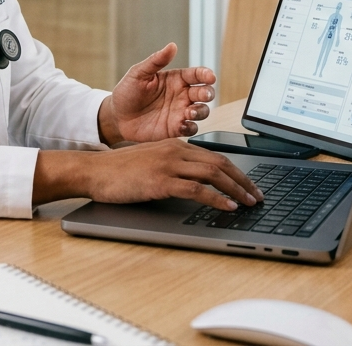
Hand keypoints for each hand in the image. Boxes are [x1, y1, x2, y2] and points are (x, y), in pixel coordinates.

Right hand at [33, 141, 263, 210]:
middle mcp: (176, 150)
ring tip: (249, 203)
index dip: (237, 171)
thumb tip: (195, 183)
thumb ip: (173, 167)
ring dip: (236, 190)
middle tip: (257, 196)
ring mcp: (169, 164)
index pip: (215, 156)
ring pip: (213, 174)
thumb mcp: (151, 162)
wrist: (93, 171)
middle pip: (220, 163)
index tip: (249, 185)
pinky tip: (227, 207)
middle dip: (243, 181)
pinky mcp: (161, 181)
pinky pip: (197, 189)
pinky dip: (216, 198)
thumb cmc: (118, 171)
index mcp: (175, 144)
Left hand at [99, 43, 214, 144]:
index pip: (196, 74)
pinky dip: (191, 128)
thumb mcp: (138, 73)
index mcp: (176, 79)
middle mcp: (182, 95)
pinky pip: (191, 129)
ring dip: (200, 111)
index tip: (210, 76)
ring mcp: (180, 112)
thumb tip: (172, 46)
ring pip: (202, 111)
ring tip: (189, 112)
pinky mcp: (175, 128)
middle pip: (204, 93)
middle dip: (208, 93)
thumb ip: (156, 61)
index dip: (206, 74)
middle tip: (203, 95)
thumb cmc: (127, 92)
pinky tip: (182, 125)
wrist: (116, 116)